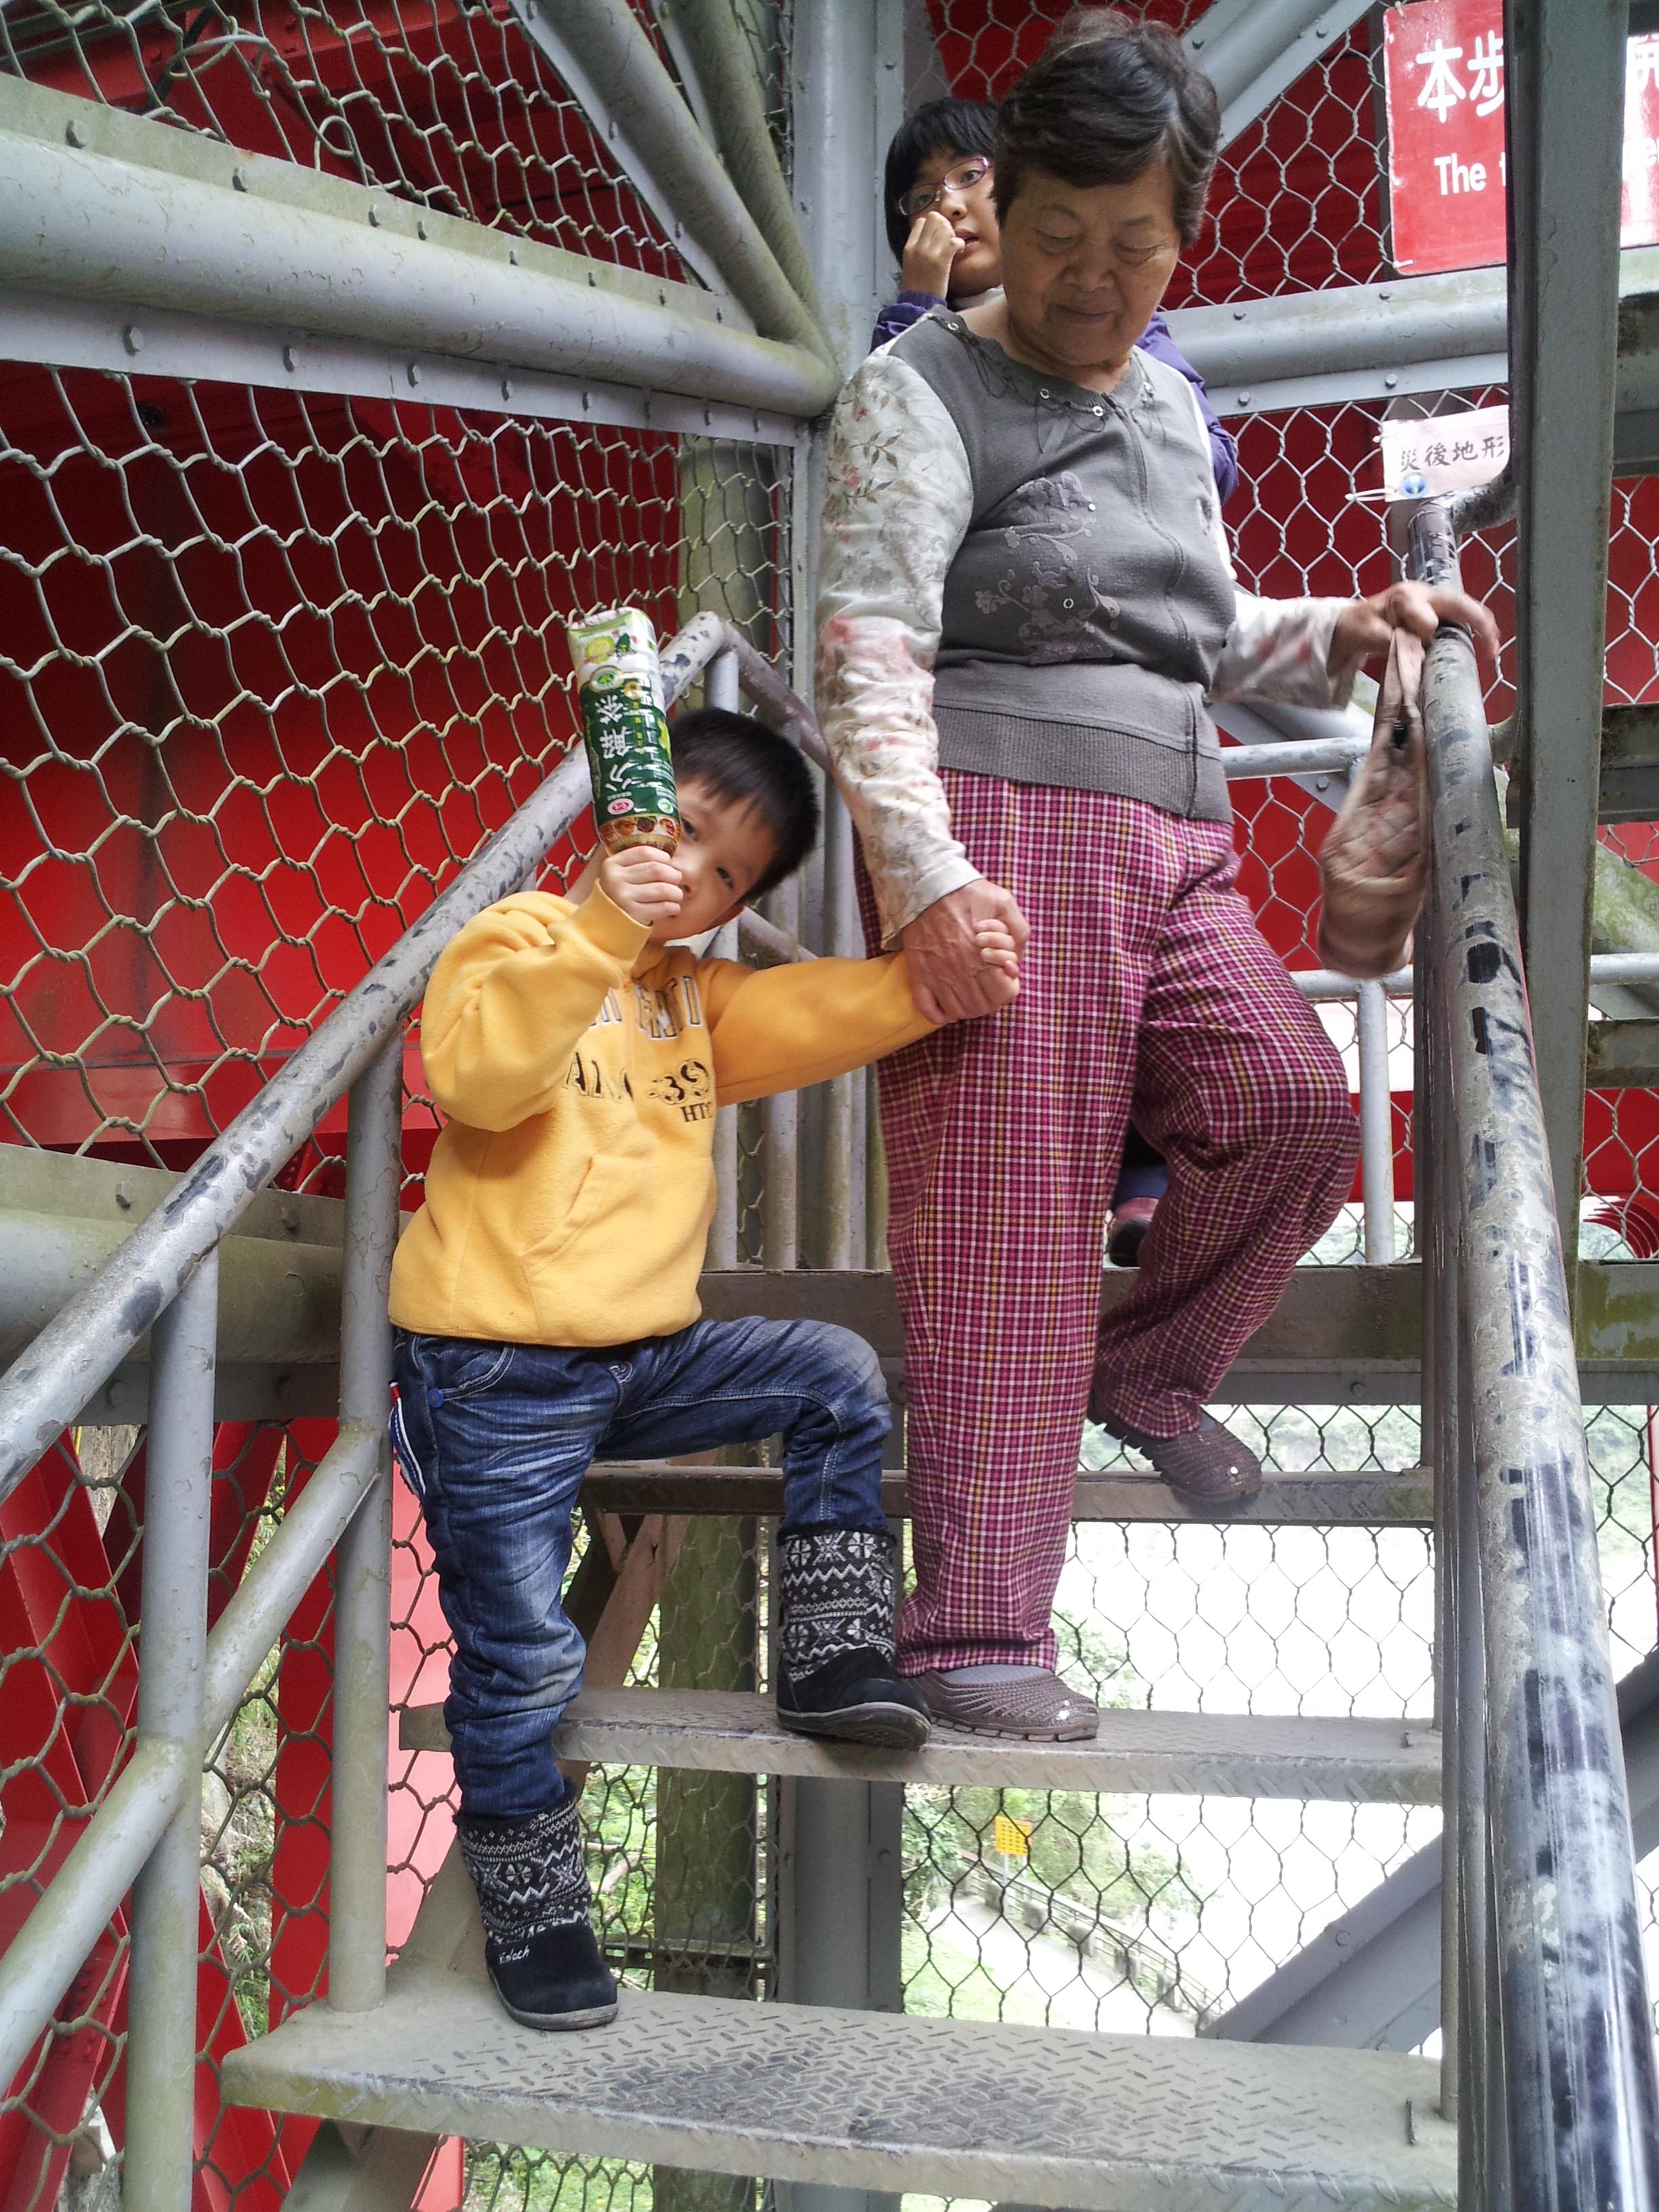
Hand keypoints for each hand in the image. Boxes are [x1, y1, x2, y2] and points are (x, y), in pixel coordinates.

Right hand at [599, 845, 682, 927]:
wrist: (606, 923)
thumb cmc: (621, 894)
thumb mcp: (621, 874)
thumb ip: (639, 863)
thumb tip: (670, 860)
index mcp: (612, 865)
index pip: (644, 852)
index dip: (662, 856)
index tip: (668, 863)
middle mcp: (615, 880)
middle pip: (656, 869)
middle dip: (673, 874)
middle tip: (677, 879)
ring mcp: (623, 898)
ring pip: (663, 889)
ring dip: (676, 892)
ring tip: (676, 895)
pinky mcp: (634, 915)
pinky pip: (663, 907)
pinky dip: (673, 906)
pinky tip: (672, 907)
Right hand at [901, 209, 960, 299]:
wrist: (918, 304)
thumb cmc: (916, 288)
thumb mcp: (911, 263)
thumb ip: (918, 248)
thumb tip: (931, 237)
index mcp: (909, 247)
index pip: (922, 221)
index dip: (933, 225)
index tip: (938, 236)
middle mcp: (918, 247)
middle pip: (935, 218)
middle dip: (945, 225)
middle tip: (948, 239)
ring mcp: (929, 253)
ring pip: (945, 226)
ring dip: (953, 234)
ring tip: (953, 246)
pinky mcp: (941, 261)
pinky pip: (954, 241)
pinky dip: (959, 244)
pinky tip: (959, 252)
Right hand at [902, 881, 1029, 1024]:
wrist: (927, 886)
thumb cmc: (967, 893)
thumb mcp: (1004, 903)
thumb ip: (1019, 931)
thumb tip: (1018, 960)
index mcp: (984, 956)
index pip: (1004, 994)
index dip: (1009, 989)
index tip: (1004, 979)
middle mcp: (961, 971)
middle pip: (983, 1006)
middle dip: (991, 1000)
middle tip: (989, 987)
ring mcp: (937, 976)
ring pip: (958, 1011)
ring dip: (968, 1009)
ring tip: (970, 995)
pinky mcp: (918, 974)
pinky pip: (927, 1009)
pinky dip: (939, 1016)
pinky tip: (948, 1008)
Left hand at [1330, 580, 1500, 672]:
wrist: (1354, 621)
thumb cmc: (1360, 627)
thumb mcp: (1370, 635)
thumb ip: (1394, 644)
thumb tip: (1421, 655)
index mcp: (1407, 597)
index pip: (1428, 621)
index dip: (1427, 638)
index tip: (1420, 652)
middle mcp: (1424, 593)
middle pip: (1459, 604)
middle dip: (1478, 622)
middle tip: (1492, 645)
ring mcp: (1432, 599)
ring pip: (1464, 607)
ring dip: (1480, 624)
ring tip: (1493, 644)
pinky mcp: (1436, 608)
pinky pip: (1459, 615)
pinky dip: (1473, 625)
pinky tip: (1485, 640)